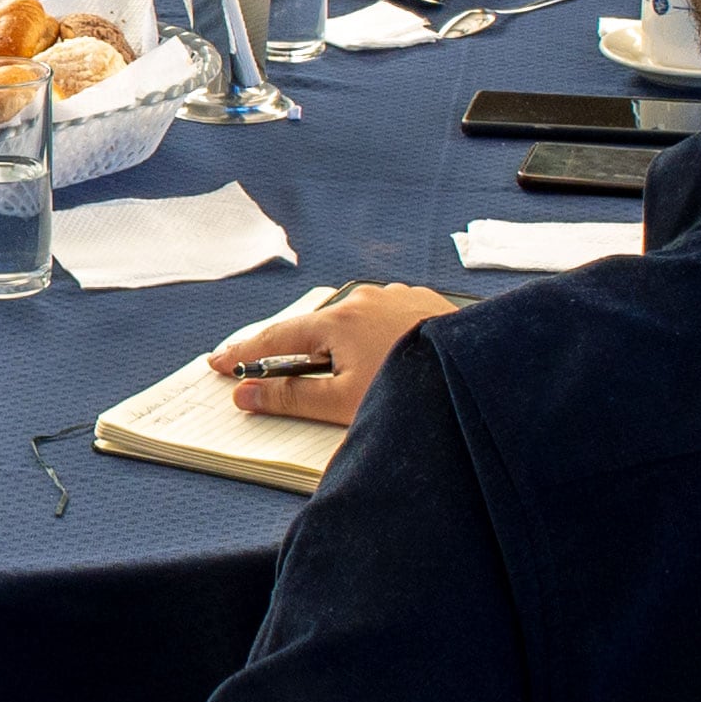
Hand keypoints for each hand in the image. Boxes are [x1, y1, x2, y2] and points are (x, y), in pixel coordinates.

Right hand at [207, 281, 461, 426]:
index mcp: (337, 320)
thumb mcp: (343, 404)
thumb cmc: (414, 389)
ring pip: (349, 323)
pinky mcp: (423, 304)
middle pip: (312, 328)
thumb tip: (246, 394)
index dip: (243, 354)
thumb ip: (290, 398)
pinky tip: (374, 359)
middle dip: (289, 352)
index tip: (218, 364)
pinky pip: (381, 320)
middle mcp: (363, 299)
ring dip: (333, 346)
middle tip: (263, 372)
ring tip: (329, 375)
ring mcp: (395, 297)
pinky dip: (366, 339)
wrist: (482, 376)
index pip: (275, 338)